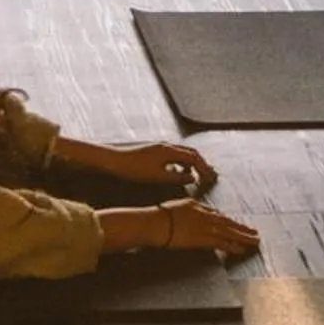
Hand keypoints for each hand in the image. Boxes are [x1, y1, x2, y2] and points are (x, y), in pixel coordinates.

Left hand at [93, 141, 217, 193]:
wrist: (113, 160)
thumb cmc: (134, 168)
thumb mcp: (158, 176)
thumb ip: (177, 177)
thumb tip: (192, 177)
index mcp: (170, 150)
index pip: (194, 157)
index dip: (204, 168)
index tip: (210, 179)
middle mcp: (167, 145)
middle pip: (191, 152)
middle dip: (201, 164)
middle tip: (208, 175)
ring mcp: (159, 146)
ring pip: (182, 153)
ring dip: (191, 163)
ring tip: (195, 175)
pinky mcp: (153, 150)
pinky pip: (173, 155)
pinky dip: (180, 163)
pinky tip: (176, 172)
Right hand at [151, 198, 259, 259]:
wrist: (154, 222)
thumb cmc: (159, 215)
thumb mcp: (177, 205)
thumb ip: (189, 208)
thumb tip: (198, 211)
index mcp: (197, 206)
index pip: (217, 215)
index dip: (229, 222)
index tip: (238, 226)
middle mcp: (204, 215)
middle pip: (227, 222)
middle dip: (242, 227)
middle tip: (254, 232)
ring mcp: (204, 227)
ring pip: (228, 232)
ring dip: (243, 237)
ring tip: (254, 241)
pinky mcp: (202, 239)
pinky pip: (221, 243)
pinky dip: (232, 246)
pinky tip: (241, 249)